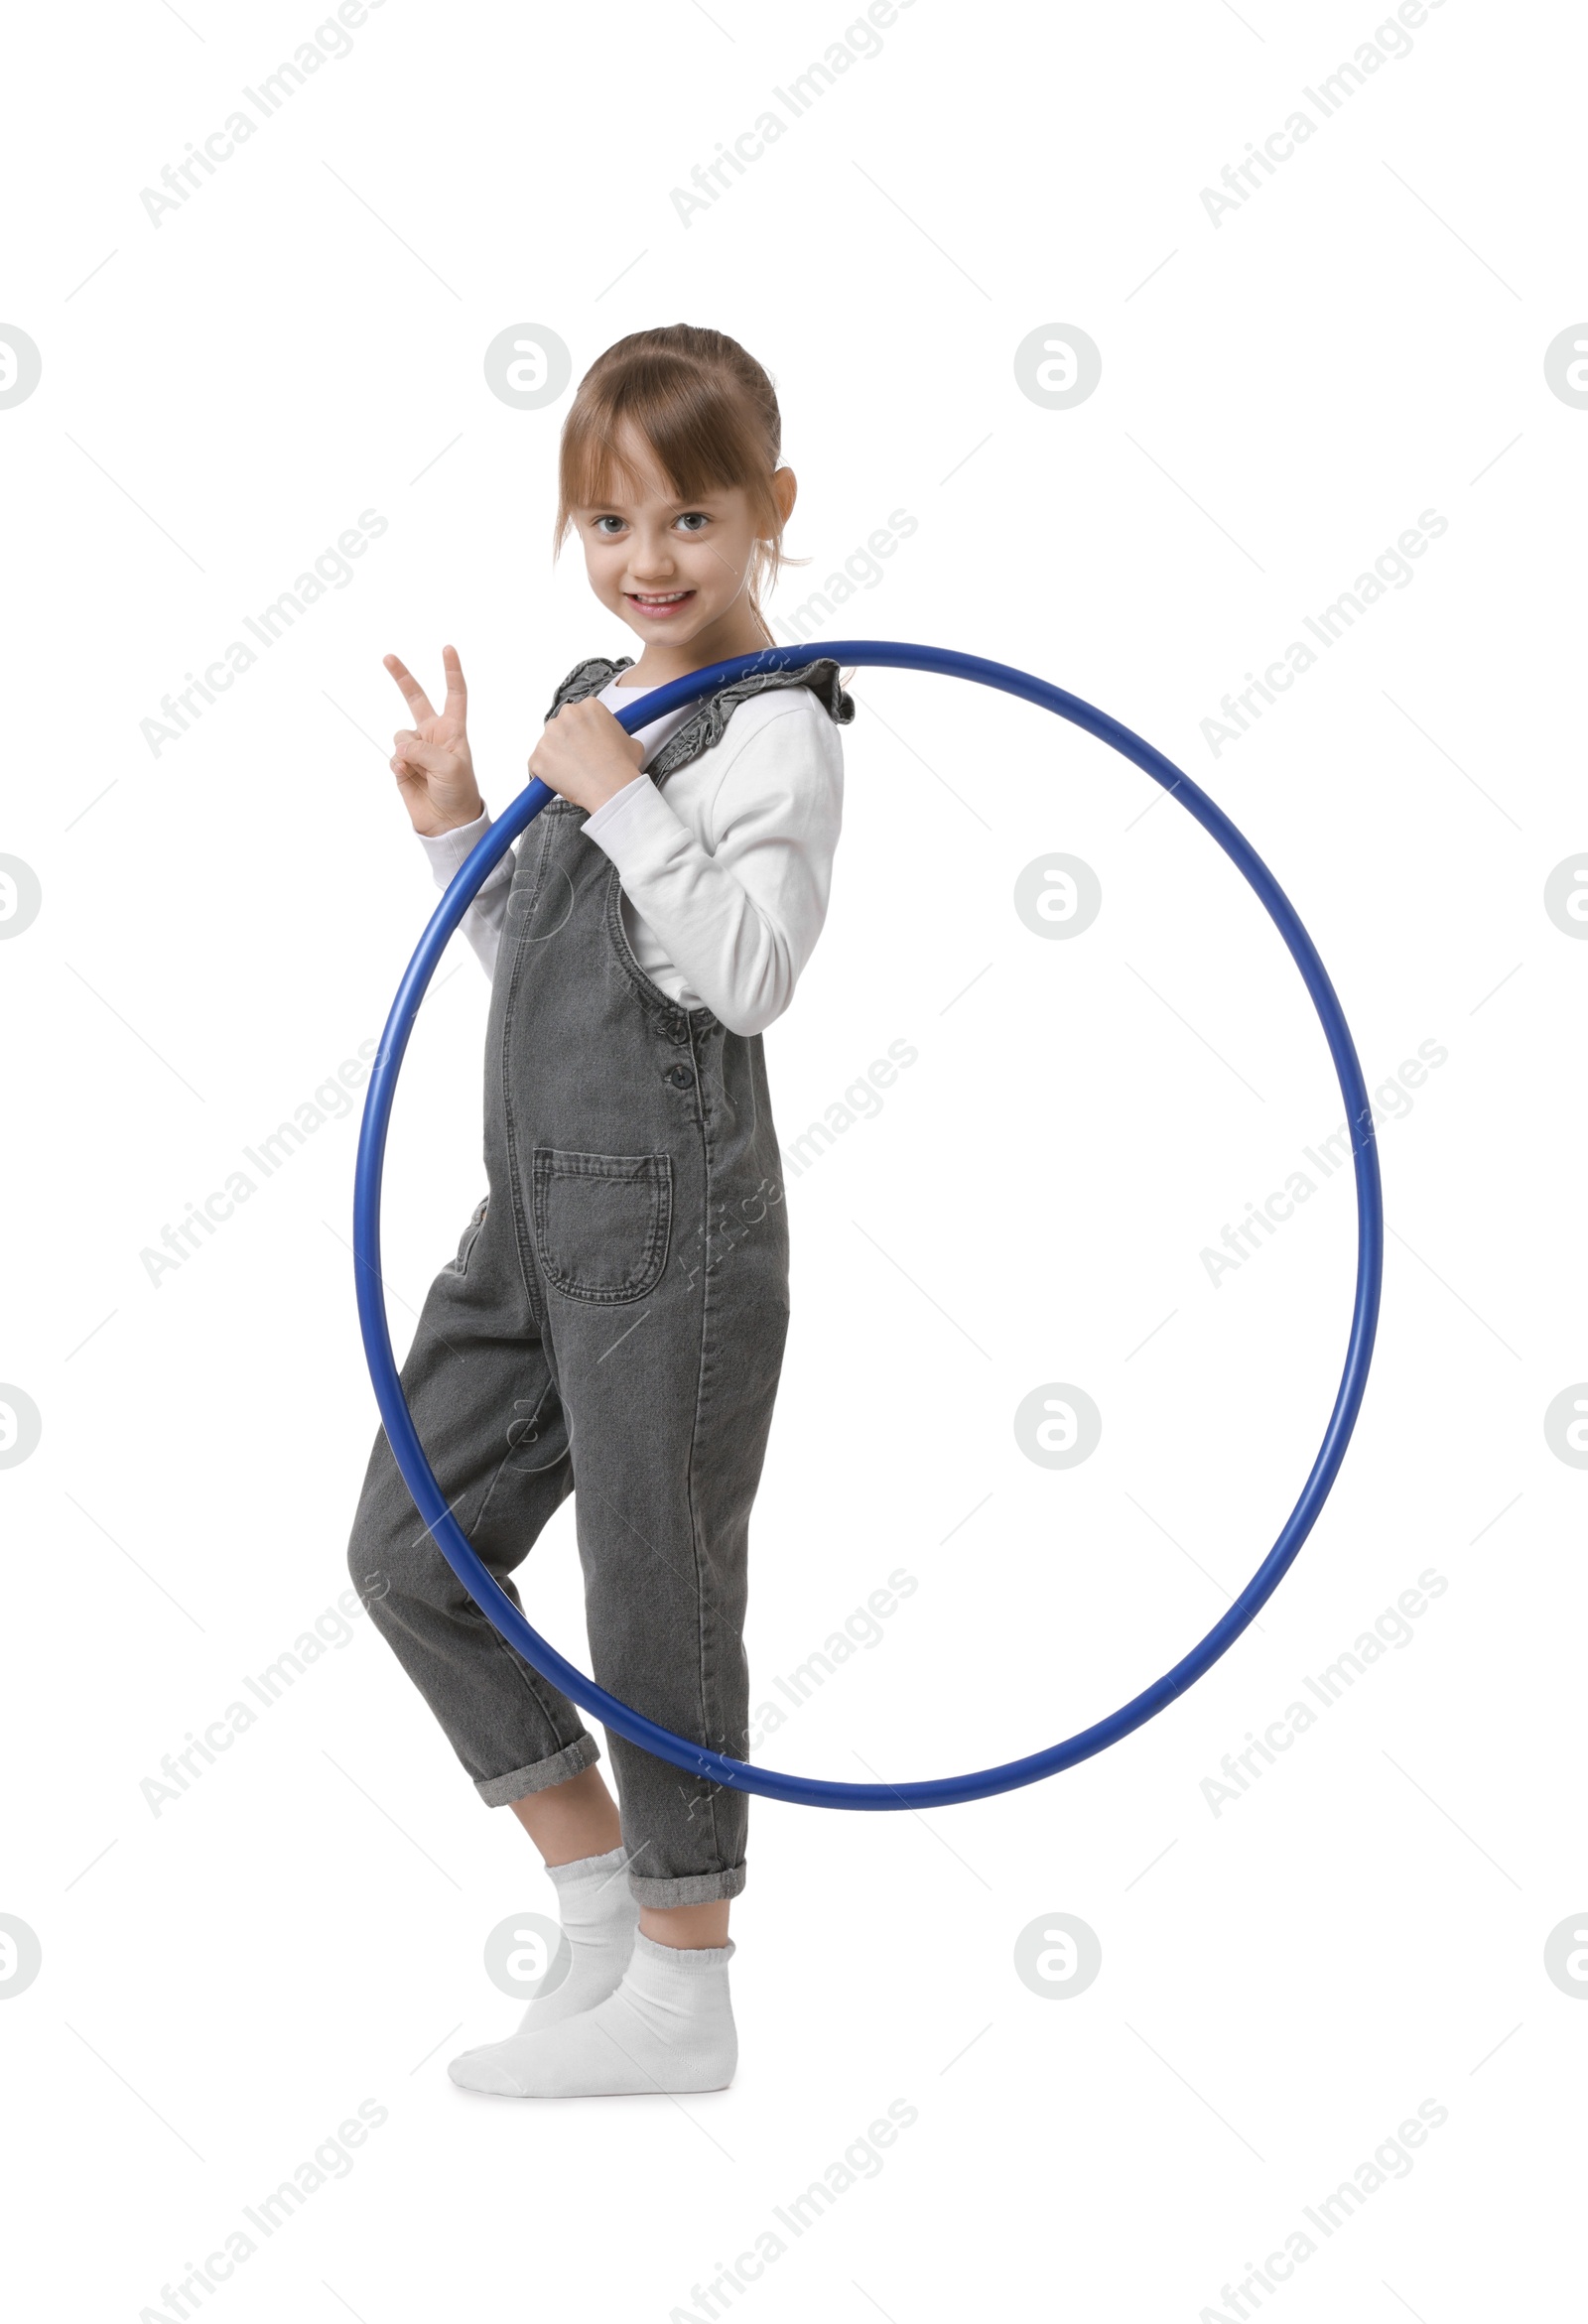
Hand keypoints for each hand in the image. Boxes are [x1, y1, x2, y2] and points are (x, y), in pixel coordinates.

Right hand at [385, 645, 482, 834]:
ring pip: (400, 735)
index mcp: (453, 731)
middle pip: (416, 699)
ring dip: (406, 750)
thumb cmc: (459, 793)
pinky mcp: (402, 765)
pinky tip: (408, 777)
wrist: (448, 823)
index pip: (455, 694)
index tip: (447, 649)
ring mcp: (416, 749)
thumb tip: (399, 747)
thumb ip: (424, 751)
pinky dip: (398, 766)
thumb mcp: (450, 767)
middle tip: (387, 657)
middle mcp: (433, 735)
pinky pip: (393, 756)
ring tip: (419, 769)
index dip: (451, 672)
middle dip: (402, 677)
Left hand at [529, 696, 644, 813]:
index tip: (589, 744)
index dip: (585, 731)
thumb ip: (616, 733)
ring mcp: (548, 736)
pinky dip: (546, 774)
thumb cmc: (624, 766)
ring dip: (557, 756)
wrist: (613, 789)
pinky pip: (537, 765)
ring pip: (549, 745)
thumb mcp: (630, 741)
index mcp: (589, 706)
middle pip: (562, 726)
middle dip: (568, 741)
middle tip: (582, 759)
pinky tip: (563, 781)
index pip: (580, 715)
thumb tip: (614, 741)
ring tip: (575, 773)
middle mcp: (566, 715)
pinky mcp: (537, 758)